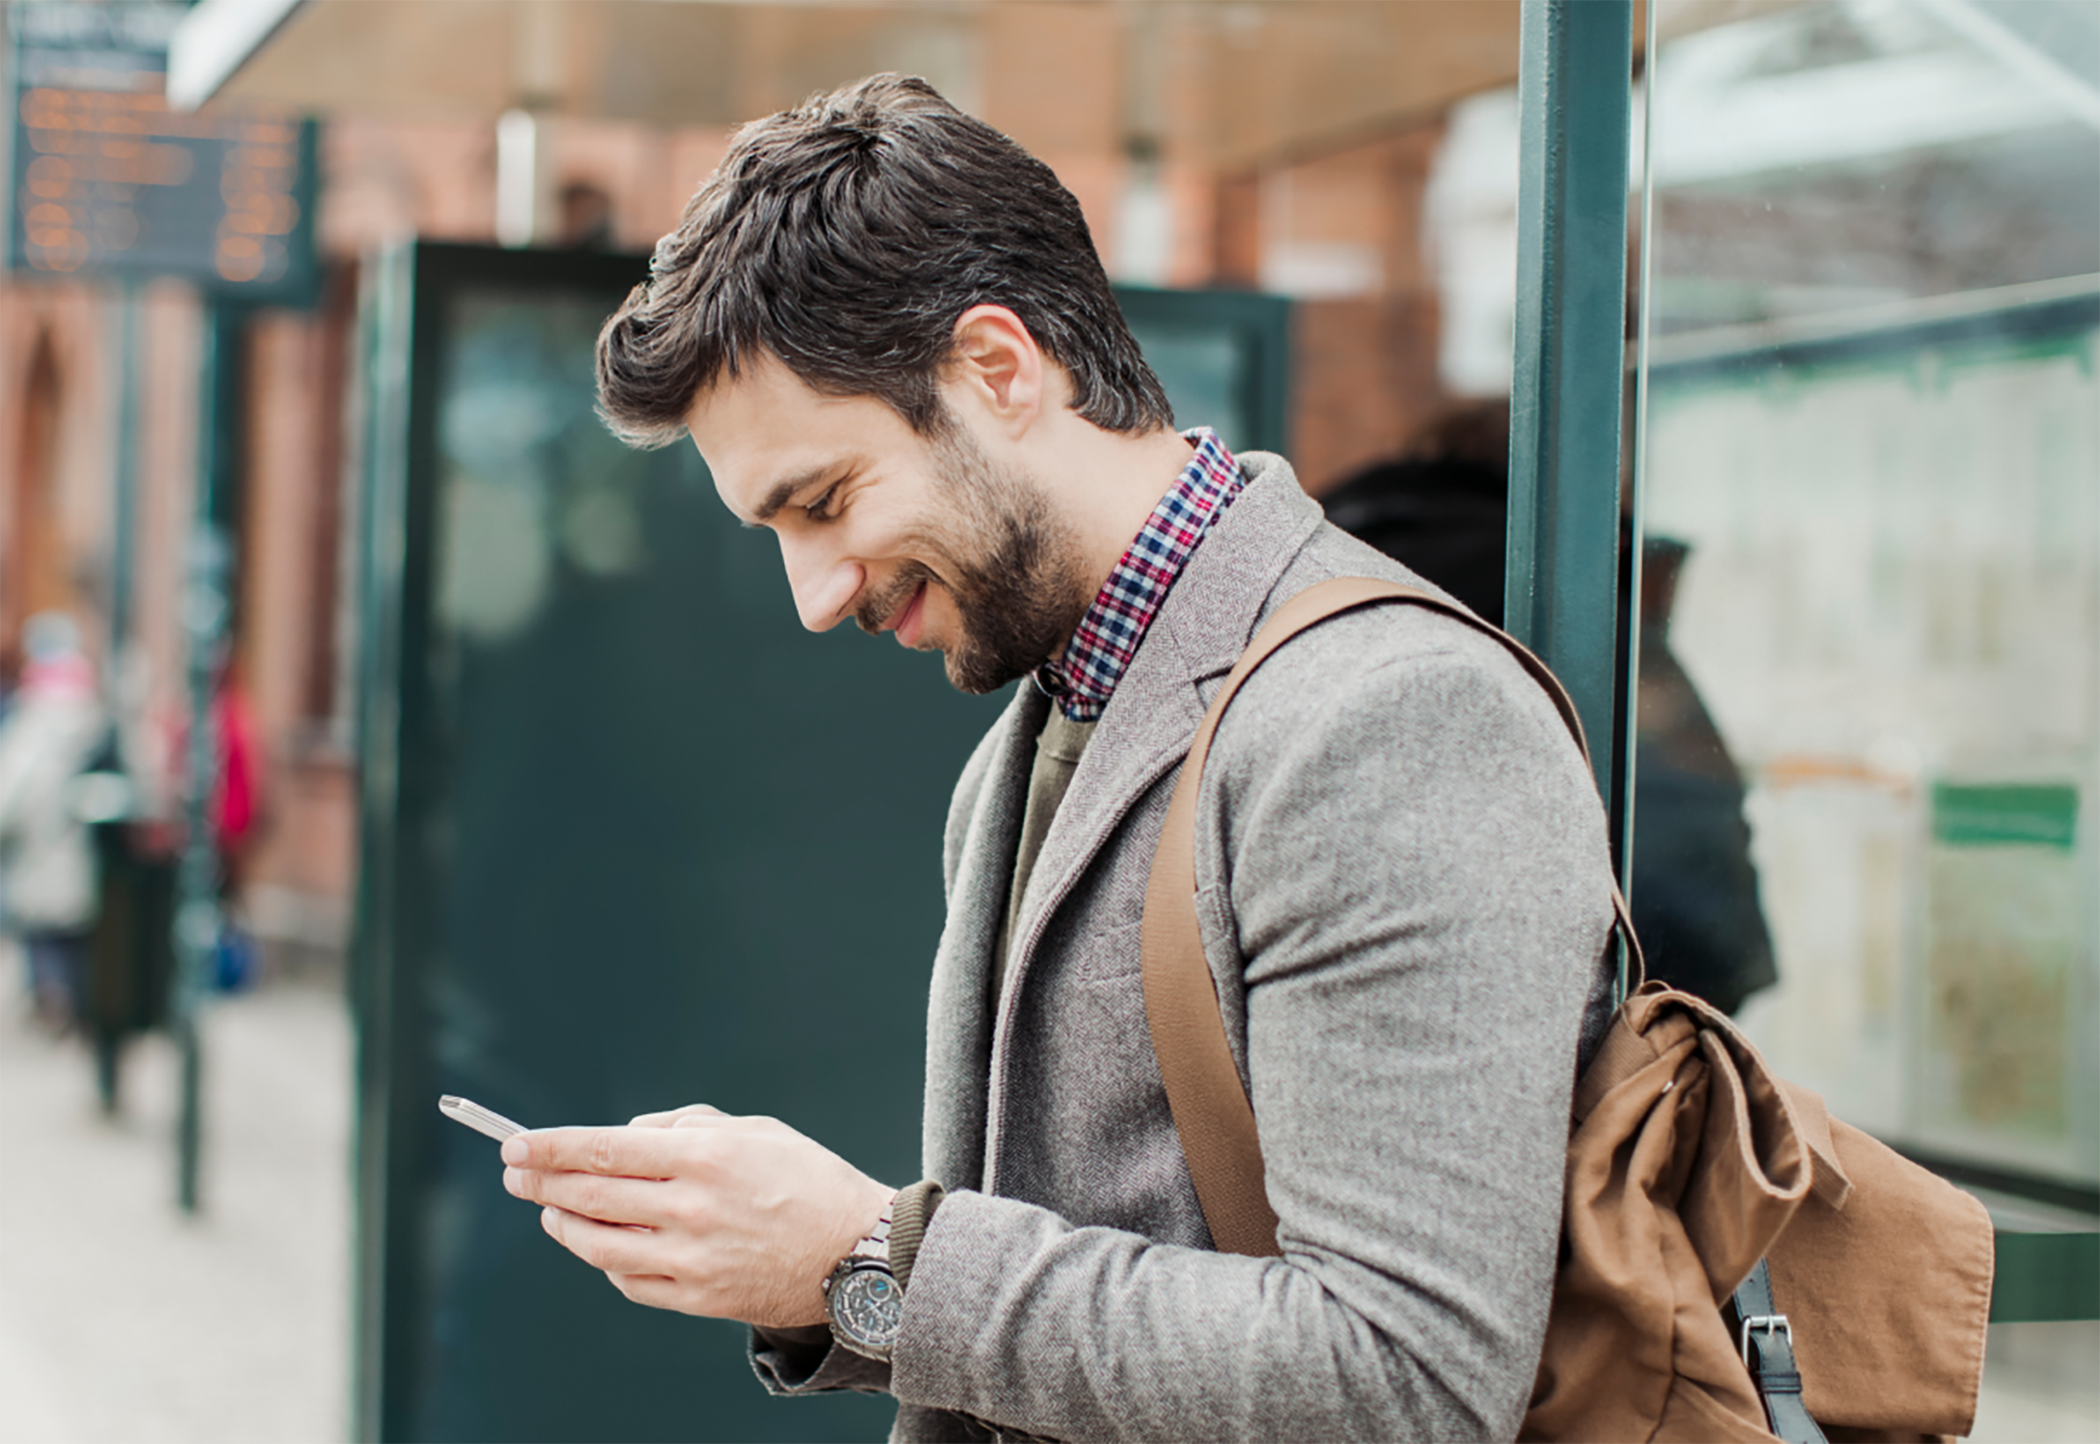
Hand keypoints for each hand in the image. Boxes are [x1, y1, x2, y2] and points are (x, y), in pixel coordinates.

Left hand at [500, 1106, 893, 1328]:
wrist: (858, 1252)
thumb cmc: (808, 1180)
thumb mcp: (754, 1130)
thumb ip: (685, 1126)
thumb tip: (626, 1137)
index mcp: (705, 1156)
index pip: (603, 1149)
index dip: (550, 1148)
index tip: (517, 1145)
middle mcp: (692, 1208)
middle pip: (590, 1196)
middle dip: (541, 1183)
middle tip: (516, 1175)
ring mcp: (692, 1259)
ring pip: (599, 1245)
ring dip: (564, 1225)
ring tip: (550, 1212)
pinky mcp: (698, 1299)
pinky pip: (630, 1283)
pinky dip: (607, 1264)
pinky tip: (600, 1246)